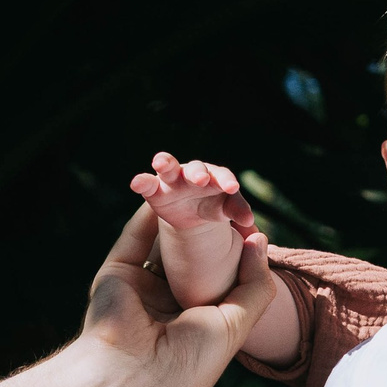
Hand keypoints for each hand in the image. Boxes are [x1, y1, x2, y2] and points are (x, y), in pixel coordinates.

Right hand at [81, 206, 278, 386]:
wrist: (129, 375)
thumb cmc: (187, 359)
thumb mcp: (236, 325)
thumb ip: (254, 285)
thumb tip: (259, 239)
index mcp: (200, 321)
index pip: (222, 278)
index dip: (238, 253)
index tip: (254, 224)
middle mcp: (170, 302)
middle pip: (195, 255)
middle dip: (211, 229)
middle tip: (229, 199)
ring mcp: (143, 286)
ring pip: (166, 241)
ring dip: (183, 215)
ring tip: (203, 187)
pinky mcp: (119, 271)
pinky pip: (136, 234)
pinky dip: (151, 211)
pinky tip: (172, 188)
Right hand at [129, 152, 255, 232]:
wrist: (191, 212)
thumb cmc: (212, 206)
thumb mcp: (226, 210)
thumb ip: (238, 212)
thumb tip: (251, 223)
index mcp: (216, 179)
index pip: (223, 178)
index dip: (227, 181)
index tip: (233, 188)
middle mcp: (194, 174)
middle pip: (197, 169)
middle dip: (198, 173)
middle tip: (201, 180)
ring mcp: (173, 179)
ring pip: (169, 167)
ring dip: (165, 163)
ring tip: (160, 163)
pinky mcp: (155, 189)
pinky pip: (147, 183)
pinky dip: (142, 181)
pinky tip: (136, 183)